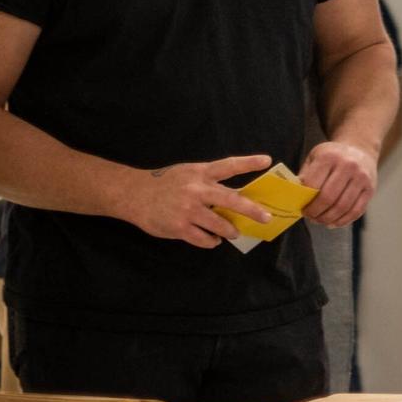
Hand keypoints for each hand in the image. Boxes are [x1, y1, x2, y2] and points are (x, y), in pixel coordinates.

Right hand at [120, 154, 271, 248]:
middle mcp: (196, 190)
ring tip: (234, 233)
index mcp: (200, 173)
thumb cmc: (165, 183)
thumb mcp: (188, 173)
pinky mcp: (179, 227)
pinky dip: (212, 241)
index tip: (267, 160)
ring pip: (220, 224)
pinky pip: (204, 238)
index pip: (229, 165)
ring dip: (230, 231)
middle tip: (266, 217)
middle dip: (252, 210)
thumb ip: (208, 182)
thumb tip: (235, 198)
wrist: (134, 194)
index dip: (248, 163)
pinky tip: (213, 240)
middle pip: (231, 199)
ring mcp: (188, 210)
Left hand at [298, 140, 377, 226]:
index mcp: (329, 157)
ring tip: (320, 221)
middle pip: (328, 198)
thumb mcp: (315, 158)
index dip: (305, 201)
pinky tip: (334, 222)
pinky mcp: (370, 189)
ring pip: (342, 207)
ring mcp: (361, 177)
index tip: (301, 209)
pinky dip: (343, 221)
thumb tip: (296, 198)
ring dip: (328, 218)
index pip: (313, 184)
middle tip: (310, 217)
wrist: (360, 149)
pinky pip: (356, 211)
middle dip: (316, 212)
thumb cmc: (332, 156)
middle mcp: (348, 165)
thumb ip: (305, 175)